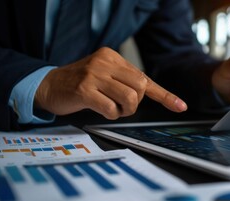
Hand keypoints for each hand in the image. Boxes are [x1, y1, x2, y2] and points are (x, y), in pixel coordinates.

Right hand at [35, 47, 186, 118]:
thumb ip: (125, 81)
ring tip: (112, 108)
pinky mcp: (85, 90)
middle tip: (122, 106)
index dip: (165, 95)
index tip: (181, 106)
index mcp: (112, 57)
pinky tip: (100, 109)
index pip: (145, 78)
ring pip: (130, 98)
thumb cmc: (81, 83)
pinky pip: (111, 109)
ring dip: (124, 110)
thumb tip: (149, 93)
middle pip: (141, 87)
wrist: (49, 85)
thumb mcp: (104, 75)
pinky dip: (111, 114)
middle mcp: (105, 62)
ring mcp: (94, 75)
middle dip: (136, 103)